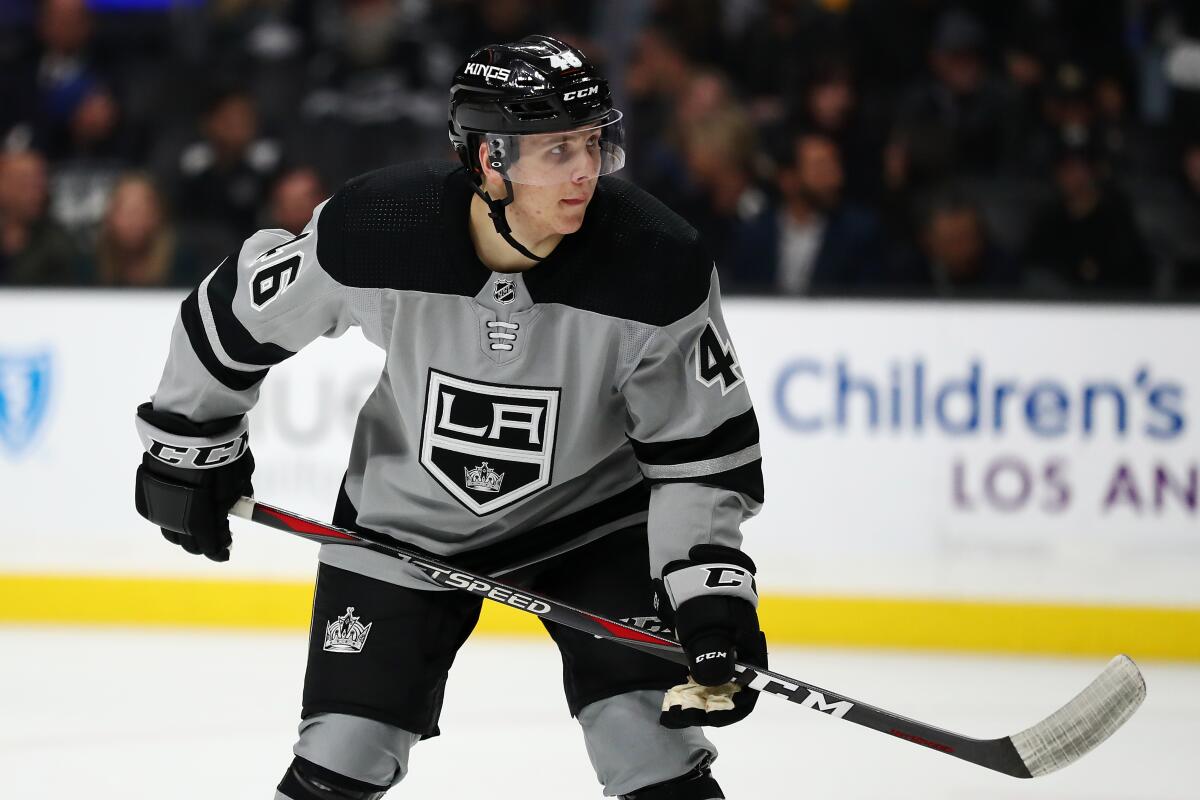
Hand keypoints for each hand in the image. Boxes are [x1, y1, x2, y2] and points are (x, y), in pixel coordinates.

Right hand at [134, 403, 253, 561]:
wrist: (191, 419)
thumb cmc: (221, 446)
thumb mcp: (239, 476)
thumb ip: (236, 499)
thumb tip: (236, 511)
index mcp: (199, 513)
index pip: (208, 543)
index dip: (217, 550)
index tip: (226, 552)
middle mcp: (174, 511)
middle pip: (186, 541)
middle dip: (201, 544)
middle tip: (215, 540)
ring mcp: (158, 497)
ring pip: (168, 528)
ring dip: (183, 532)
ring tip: (198, 527)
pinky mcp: (147, 484)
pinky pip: (158, 510)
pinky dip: (170, 515)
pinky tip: (182, 510)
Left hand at [656, 544, 766, 727]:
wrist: (697, 567)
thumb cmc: (707, 595)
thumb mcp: (706, 624)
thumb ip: (711, 654)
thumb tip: (712, 682)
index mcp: (751, 655)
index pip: (745, 698)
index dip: (721, 714)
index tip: (691, 715)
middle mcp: (742, 659)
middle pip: (728, 697)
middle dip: (702, 707)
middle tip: (673, 709)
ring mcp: (726, 653)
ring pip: (714, 687)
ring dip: (694, 696)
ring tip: (670, 701)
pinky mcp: (710, 647)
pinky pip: (703, 673)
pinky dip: (689, 682)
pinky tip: (672, 684)